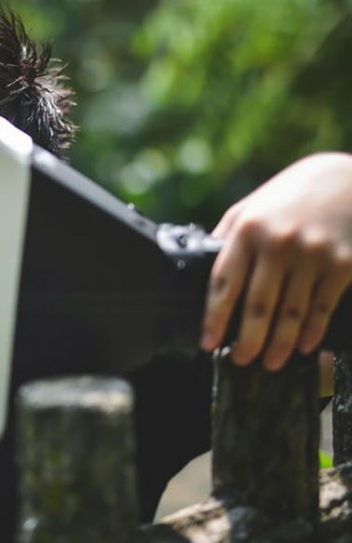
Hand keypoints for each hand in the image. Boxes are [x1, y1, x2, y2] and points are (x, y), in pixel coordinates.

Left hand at [201, 153, 351, 369]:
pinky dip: (310, 333)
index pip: (224, 282)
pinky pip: (321, 309)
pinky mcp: (341, 265)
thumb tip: (205, 261)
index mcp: (248, 228)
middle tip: (240, 360)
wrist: (347, 179)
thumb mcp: (254, 204)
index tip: (208, 341)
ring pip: (291, 315)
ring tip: (270, 362)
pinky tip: (302, 346)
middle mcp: (278, 243)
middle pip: (257, 307)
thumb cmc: (294, 193)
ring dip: (279, 345)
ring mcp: (312, 255)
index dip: (214, 317)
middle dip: (247, 341)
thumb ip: (230, 233)